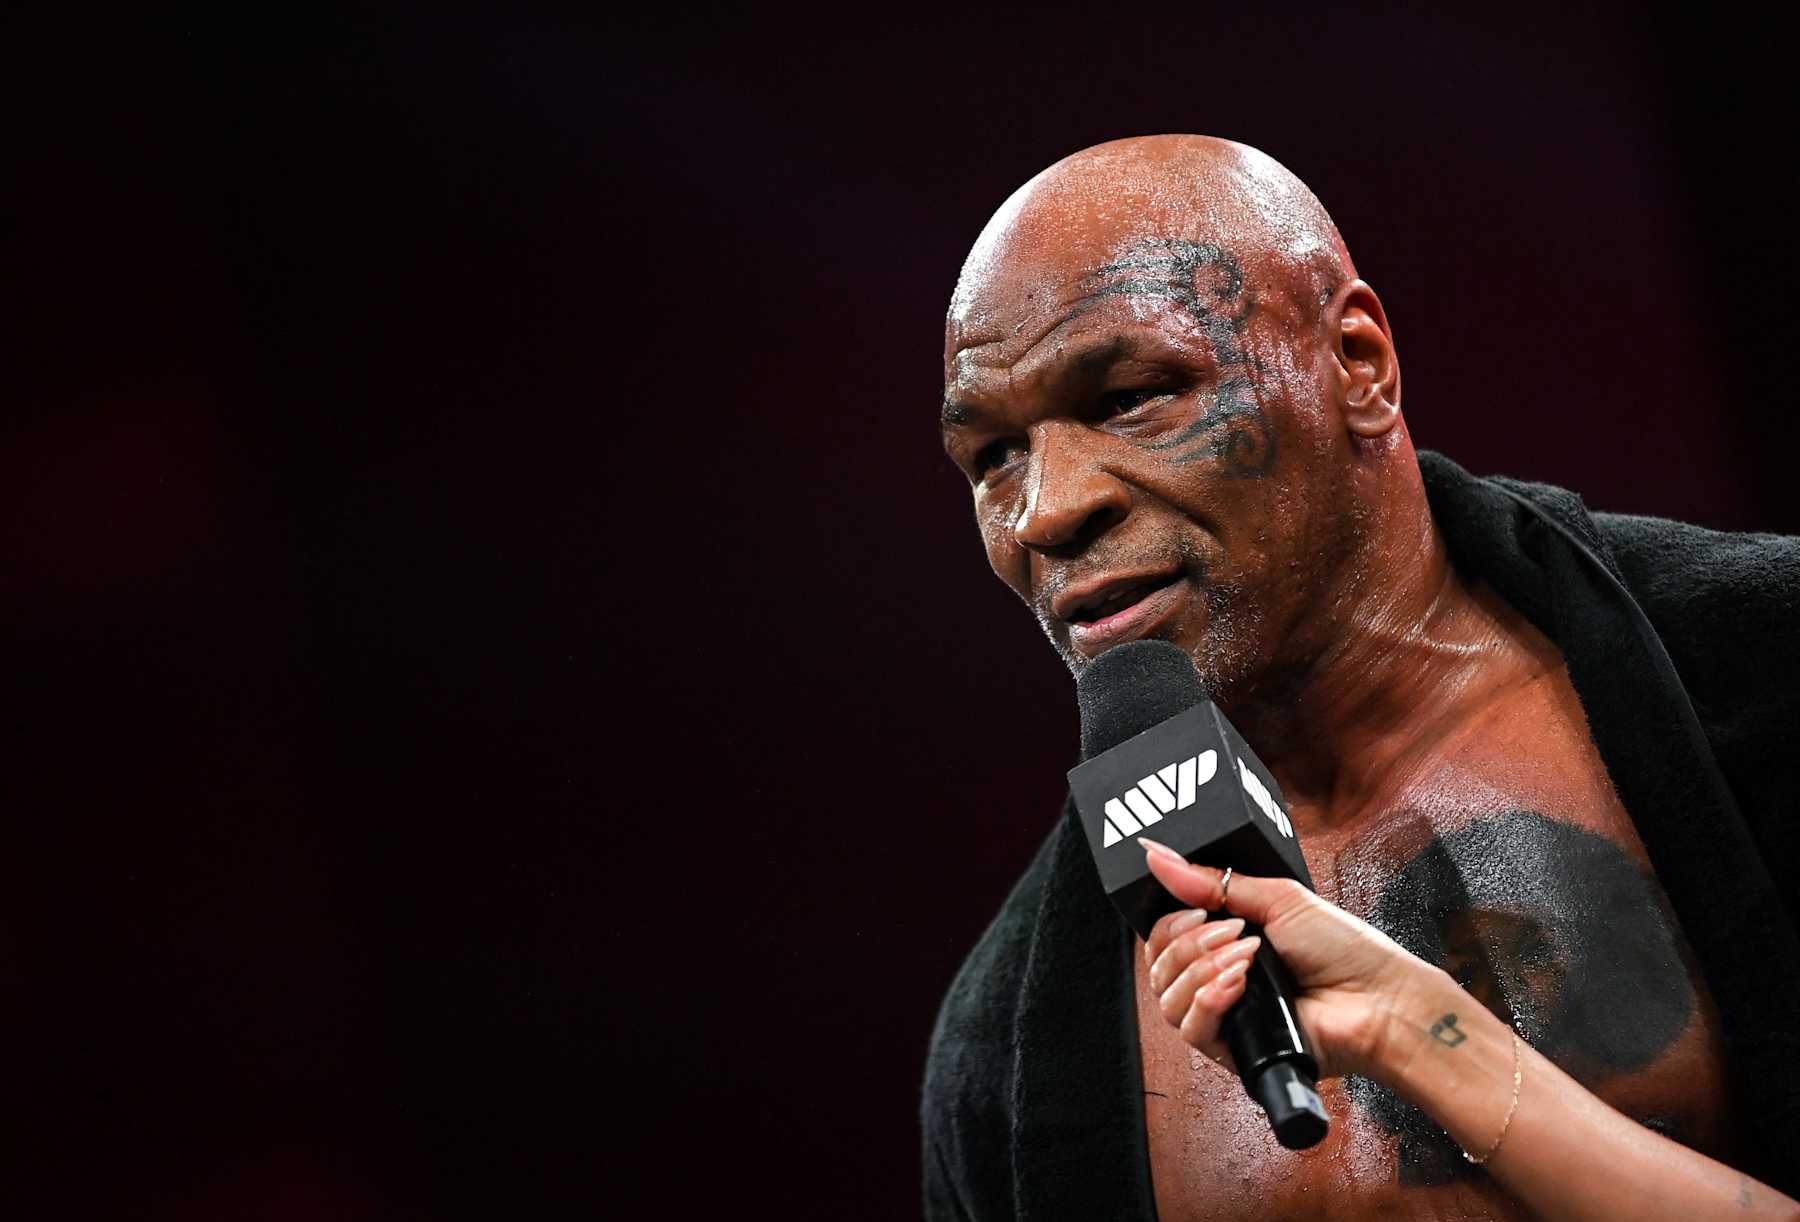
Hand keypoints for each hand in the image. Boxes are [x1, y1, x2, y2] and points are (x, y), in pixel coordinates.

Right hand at [1139, 837, 1443, 1082]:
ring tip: (1245, 958)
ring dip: (1201, 969)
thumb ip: (1212, 881)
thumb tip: (1158, 855)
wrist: (1378, 1000)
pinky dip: (1208, 999)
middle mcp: (1216, 979)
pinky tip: (1237, 985)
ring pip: (1167, 998)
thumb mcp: (1277, 899)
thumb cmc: (1345, 951)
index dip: (1169, 921)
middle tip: (1230, 932)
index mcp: (1224, 942)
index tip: (1195, 908)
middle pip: (1158, 965)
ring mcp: (1223, 1016)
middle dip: (1187, 942)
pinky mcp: (1232, 1050)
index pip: (1164, 936)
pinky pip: (1190, 1029)